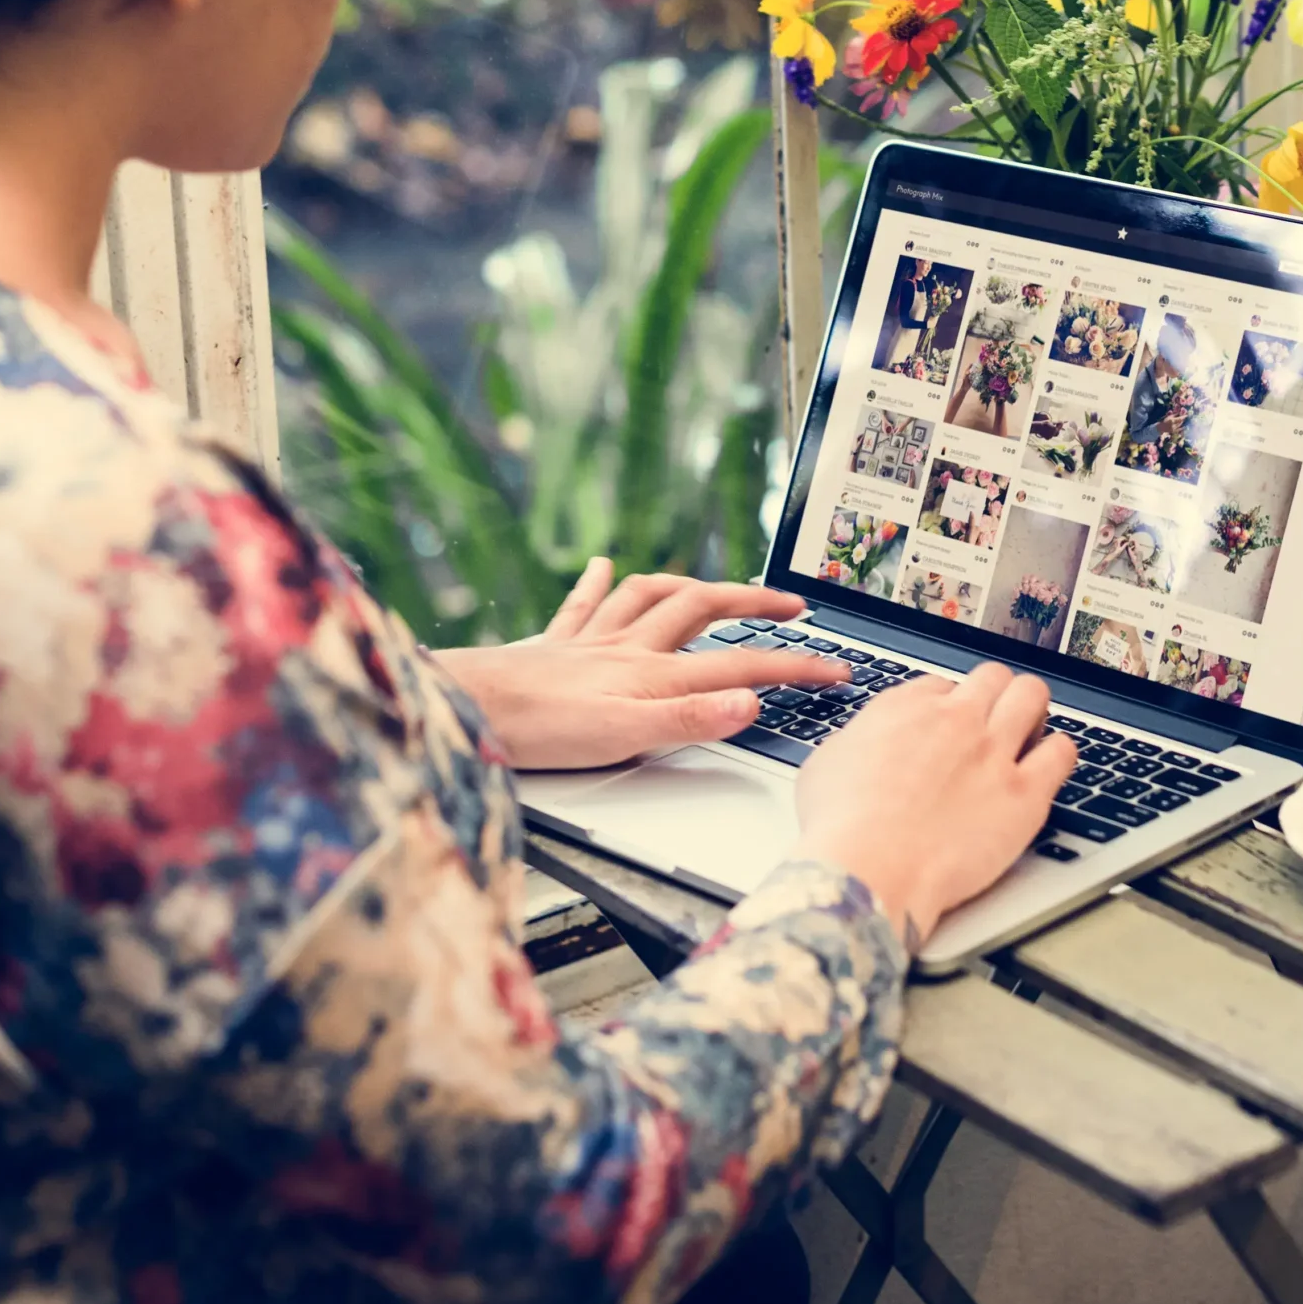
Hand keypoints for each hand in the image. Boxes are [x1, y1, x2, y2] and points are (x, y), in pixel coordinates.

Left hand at [431, 563, 849, 769]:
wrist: (466, 708)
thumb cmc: (537, 729)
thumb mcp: (625, 738)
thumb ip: (691, 719)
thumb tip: (752, 702)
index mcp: (652, 674)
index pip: (740, 665)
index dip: (794, 668)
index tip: (836, 671)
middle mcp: (626, 648)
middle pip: (702, 608)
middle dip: (753, 603)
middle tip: (792, 607)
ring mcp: (589, 643)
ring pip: (648, 596)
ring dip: (687, 585)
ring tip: (712, 584)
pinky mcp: (553, 646)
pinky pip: (582, 604)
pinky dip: (597, 582)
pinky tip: (600, 565)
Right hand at [794, 664, 1073, 946]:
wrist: (870, 868)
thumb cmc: (841, 827)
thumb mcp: (827, 762)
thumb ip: (859, 740)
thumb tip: (867, 743)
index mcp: (906, 708)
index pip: (942, 685)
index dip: (947, 705)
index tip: (947, 724)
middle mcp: (954, 720)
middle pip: (992, 677)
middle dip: (994, 694)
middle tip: (993, 719)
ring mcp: (993, 752)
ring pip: (1032, 697)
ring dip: (1031, 708)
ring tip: (1029, 729)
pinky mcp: (1024, 794)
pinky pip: (1062, 751)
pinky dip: (1059, 751)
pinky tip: (1049, 763)